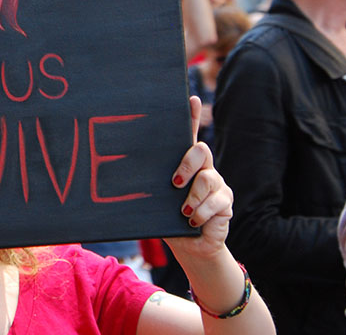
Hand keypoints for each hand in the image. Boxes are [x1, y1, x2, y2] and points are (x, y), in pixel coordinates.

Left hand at [164, 96, 232, 260]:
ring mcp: (217, 183)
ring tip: (183, 212)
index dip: (192, 116)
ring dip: (192, 198)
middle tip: (174, 183)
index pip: (189, 134)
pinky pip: (216, 201)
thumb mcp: (157, 200)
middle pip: (201, 150)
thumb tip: (118, 174)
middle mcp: (203, 168)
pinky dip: (201, 213)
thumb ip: (149, 185)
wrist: (190, 247)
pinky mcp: (226, 201)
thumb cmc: (169, 220)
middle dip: (187, 164)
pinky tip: (193, 221)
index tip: (191, 98)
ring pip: (208, 178)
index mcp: (185, 164)